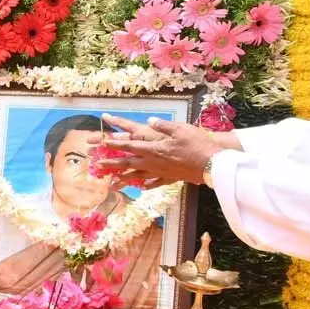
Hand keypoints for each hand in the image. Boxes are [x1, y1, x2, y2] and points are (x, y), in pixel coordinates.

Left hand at [93, 114, 223, 185]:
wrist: (213, 164)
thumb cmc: (197, 144)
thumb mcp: (180, 129)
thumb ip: (163, 125)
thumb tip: (150, 120)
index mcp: (153, 148)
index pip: (129, 145)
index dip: (114, 144)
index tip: (100, 144)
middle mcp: (153, 162)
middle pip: (127, 163)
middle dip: (111, 164)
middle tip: (96, 167)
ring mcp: (160, 172)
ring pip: (137, 176)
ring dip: (123, 178)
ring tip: (111, 184)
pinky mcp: (170, 179)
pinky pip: (155, 183)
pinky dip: (147, 185)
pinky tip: (142, 188)